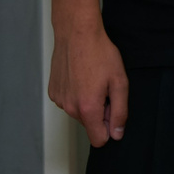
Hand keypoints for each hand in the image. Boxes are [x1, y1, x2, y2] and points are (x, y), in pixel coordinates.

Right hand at [49, 21, 128, 145]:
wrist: (77, 34)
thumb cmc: (100, 53)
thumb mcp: (119, 82)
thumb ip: (120, 112)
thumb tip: (116, 134)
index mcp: (88, 109)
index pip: (99, 140)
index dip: (109, 127)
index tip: (113, 109)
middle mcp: (70, 108)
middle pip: (89, 124)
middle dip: (99, 112)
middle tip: (104, 87)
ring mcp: (59, 100)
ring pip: (79, 112)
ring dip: (87, 102)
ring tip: (92, 79)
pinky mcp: (53, 92)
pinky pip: (69, 101)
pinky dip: (76, 93)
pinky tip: (80, 76)